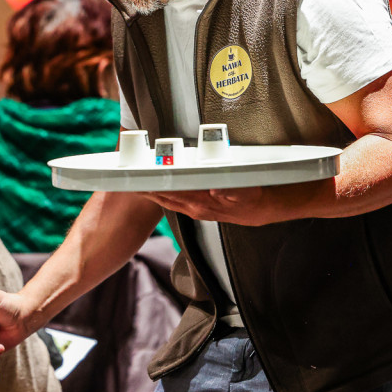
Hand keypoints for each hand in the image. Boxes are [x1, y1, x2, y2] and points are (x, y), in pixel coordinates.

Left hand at [138, 186, 276, 225]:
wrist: (262, 209)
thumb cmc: (252, 198)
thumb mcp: (244, 191)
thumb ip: (229, 190)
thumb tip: (216, 188)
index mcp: (202, 203)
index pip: (171, 193)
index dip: (154, 187)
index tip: (138, 182)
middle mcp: (195, 208)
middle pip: (164, 199)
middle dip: (147, 191)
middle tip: (129, 183)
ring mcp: (196, 209)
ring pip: (168, 201)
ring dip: (154, 194)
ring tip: (139, 186)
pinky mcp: (200, 208)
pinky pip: (176, 202)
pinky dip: (165, 196)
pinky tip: (160, 191)